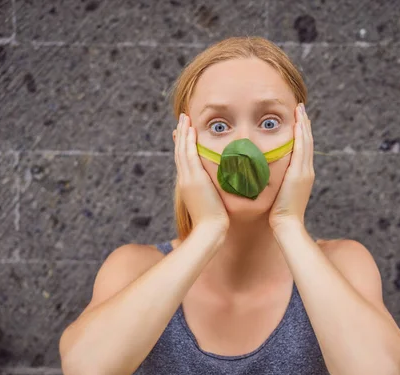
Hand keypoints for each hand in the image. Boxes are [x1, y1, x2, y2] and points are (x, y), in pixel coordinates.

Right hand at [174, 113, 229, 231]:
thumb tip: (219, 188)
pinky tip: (189, 129)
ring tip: (184, 118)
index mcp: (188, 185)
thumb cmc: (214, 221)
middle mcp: (185, 179)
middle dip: (181, 135)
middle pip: (180, 152)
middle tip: (181, 120)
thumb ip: (213, 192)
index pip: (184, 160)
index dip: (183, 145)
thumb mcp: (211, 203)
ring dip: (183, 133)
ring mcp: (187, 178)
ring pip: (182, 150)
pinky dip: (188, 141)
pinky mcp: (193, 178)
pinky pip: (188, 155)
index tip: (183, 133)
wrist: (210, 230)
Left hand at [268, 103, 314, 230]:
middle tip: (301, 109)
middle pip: (307, 142)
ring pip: (307, 142)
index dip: (301, 134)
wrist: (287, 225)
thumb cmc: (278, 214)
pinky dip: (302, 135)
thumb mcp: (278, 193)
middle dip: (304, 125)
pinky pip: (302, 149)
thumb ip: (276, 182)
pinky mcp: (300, 173)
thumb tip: (265, 174)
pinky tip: (299, 123)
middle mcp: (306, 171)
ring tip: (301, 110)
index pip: (303, 149)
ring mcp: (305, 171)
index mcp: (301, 175)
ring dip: (304, 125)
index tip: (298, 120)